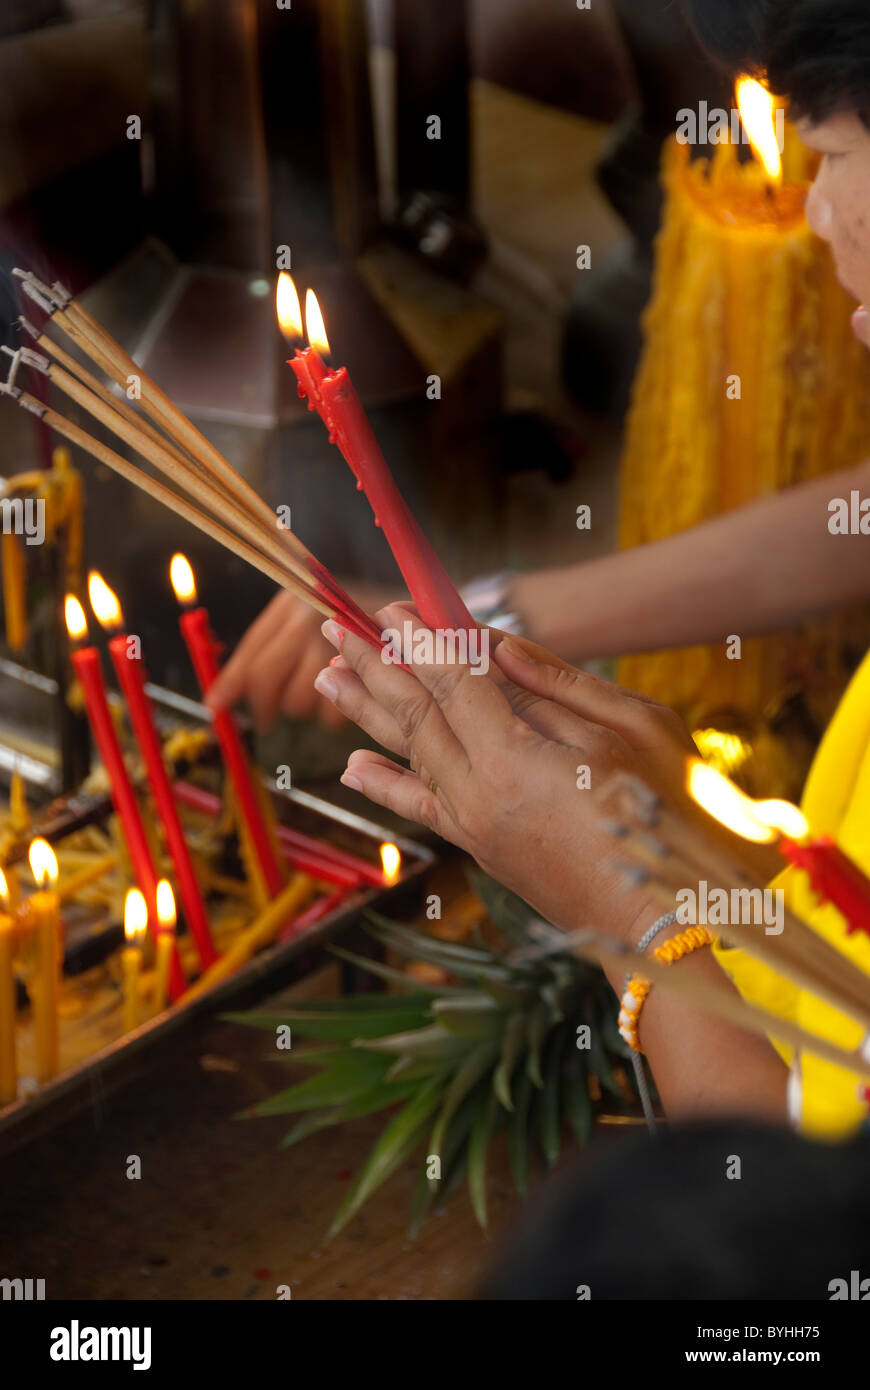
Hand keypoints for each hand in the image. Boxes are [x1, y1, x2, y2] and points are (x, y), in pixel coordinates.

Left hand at [206, 583, 393, 731]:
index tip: (215, 705)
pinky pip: (332, 712)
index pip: (250, 652)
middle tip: (267, 721)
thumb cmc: (363, 624)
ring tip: (331, 691)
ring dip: (309, 707)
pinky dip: (338, 714)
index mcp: (292, 604)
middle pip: (267, 679)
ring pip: (299, 699)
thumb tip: (220, 696)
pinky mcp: (366, 666)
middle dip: (265, 706)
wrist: (427, 614)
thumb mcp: (312, 623)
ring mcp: (338, 639)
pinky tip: (355, 695)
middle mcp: (310, 615)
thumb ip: (272, 651)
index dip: (229, 684)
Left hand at [312, 605, 696, 936]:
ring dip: (366, 712)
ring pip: (409, 756)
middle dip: (376, 666)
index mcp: (516, 760)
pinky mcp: (482, 849)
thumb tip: (500, 646)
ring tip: (327, 675)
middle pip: (416, 715)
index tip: (394, 607)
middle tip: (338, 627)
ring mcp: (476, 827)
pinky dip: (386, 785)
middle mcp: (479, 796)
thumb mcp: (635, 728)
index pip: (452, 682)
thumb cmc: (674, 816)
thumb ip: (561, 684)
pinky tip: (353, 766)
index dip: (421, 640)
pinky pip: (422, 808)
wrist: (669, 921)